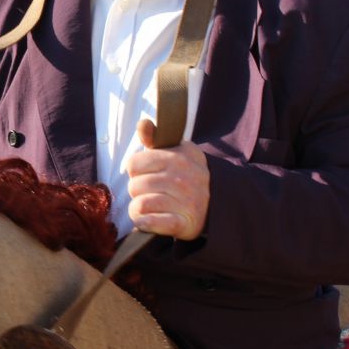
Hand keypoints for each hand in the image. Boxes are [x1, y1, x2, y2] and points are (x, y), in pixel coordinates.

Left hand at [126, 118, 209, 239]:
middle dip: (138, 191)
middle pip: (134, 185)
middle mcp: (185, 177)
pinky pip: (148, 222)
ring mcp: (186, 202)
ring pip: (139, 204)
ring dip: (140, 208)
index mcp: (180, 156)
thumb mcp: (174, 152)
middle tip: (152, 193)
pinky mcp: (183, 223)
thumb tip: (143, 124)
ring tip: (152, 206)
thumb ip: (155, 138)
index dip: (137, 171)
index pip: (134, 163)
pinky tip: (150, 219)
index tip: (149, 173)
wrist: (215, 207)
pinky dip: (144, 222)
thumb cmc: (185, 177)